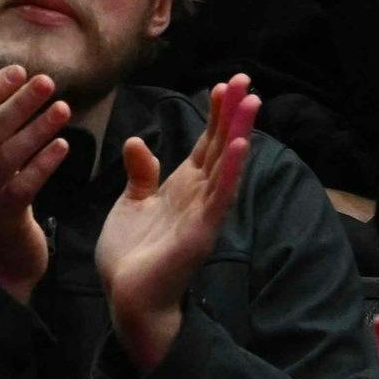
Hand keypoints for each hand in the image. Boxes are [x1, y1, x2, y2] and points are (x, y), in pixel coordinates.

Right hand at [0, 62, 70, 304]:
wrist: (1, 251)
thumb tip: (18, 82)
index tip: (19, 70)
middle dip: (19, 102)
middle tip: (48, 82)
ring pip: (8, 154)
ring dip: (38, 128)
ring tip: (64, 108)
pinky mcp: (4, 215)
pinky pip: (25, 184)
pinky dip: (44, 162)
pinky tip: (63, 145)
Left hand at [99, 77, 256, 371]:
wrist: (128, 298)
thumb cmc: (133, 254)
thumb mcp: (132, 203)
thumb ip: (141, 173)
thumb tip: (138, 141)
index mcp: (182, 187)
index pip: (204, 143)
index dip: (214, 115)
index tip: (223, 85)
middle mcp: (198, 197)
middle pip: (219, 147)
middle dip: (232, 114)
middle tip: (246, 80)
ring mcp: (202, 214)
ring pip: (224, 166)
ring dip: (238, 134)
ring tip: (250, 103)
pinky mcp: (199, 233)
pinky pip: (218, 198)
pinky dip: (228, 172)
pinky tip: (238, 148)